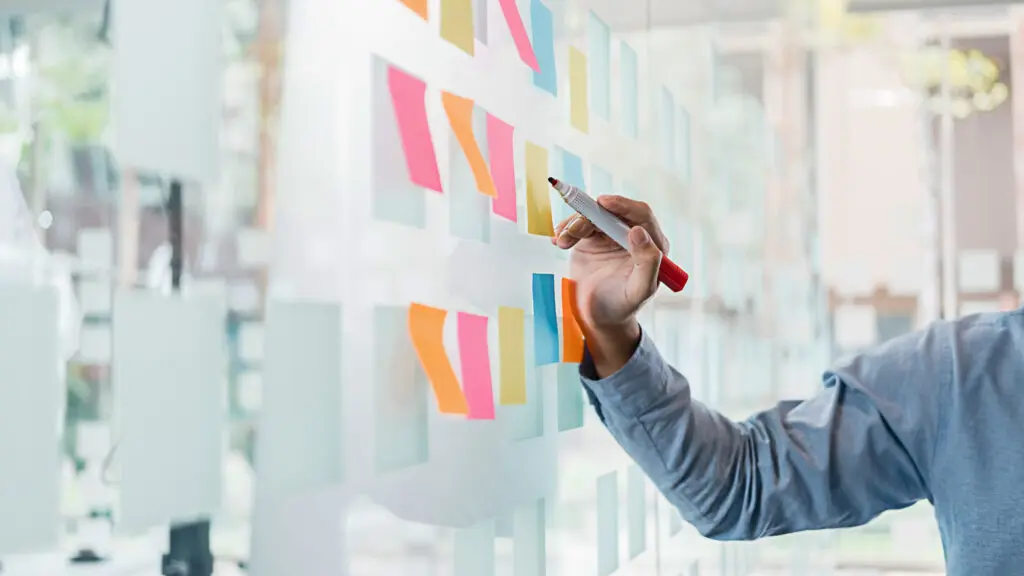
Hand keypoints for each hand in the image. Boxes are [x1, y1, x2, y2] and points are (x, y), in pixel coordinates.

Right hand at [551, 196, 668, 376]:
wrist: (597, 316)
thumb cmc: (621, 306)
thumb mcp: (639, 290)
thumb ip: (646, 262)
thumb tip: (638, 231)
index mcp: (652, 244)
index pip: (641, 215)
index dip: (623, 205)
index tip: (602, 202)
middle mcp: (633, 235)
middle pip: (613, 211)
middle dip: (591, 215)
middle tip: (572, 229)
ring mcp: (611, 235)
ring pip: (593, 216)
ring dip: (574, 224)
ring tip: (562, 241)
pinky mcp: (592, 238)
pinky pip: (579, 224)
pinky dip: (566, 228)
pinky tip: (558, 240)